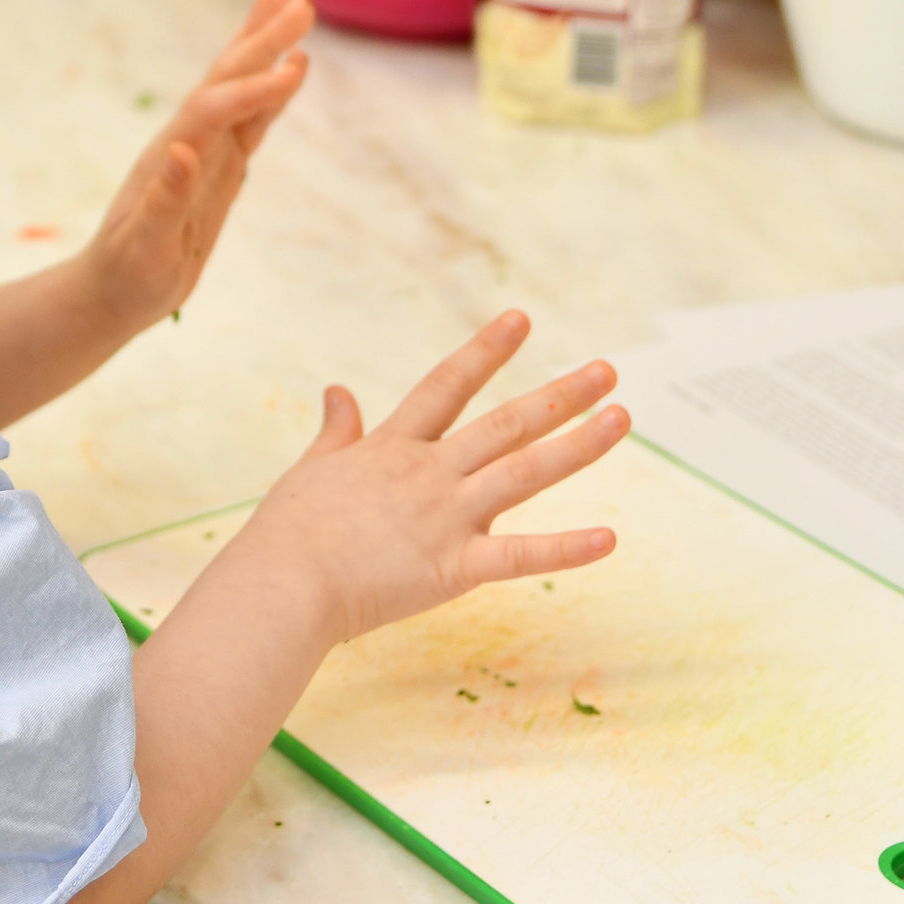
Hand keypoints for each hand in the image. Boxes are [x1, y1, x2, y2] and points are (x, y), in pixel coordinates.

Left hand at [80, 0, 312, 332]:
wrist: (113, 290)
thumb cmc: (127, 274)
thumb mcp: (143, 247)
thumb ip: (163, 200)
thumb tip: (181, 151)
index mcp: (171, 157)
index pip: (215, 111)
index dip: (253, 90)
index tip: (296, 67)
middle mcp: (189, 142)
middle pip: (227, 80)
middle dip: (261, 41)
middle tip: (299, 1)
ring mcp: (205, 152)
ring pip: (239, 90)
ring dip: (263, 49)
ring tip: (290, 5)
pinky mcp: (219, 169)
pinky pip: (249, 121)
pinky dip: (269, 94)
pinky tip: (287, 71)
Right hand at [237, 311, 627, 646]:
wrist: (282, 584)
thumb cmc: (288, 532)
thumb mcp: (312, 468)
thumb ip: (337, 431)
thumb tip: (337, 390)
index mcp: (393, 447)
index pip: (448, 385)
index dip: (486, 350)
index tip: (521, 319)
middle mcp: (428, 473)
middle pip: (505, 423)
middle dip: (560, 394)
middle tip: (607, 369)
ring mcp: (445, 517)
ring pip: (524, 473)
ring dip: (577, 445)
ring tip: (621, 418)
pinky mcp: (453, 568)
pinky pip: (519, 557)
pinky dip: (565, 550)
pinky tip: (609, 539)